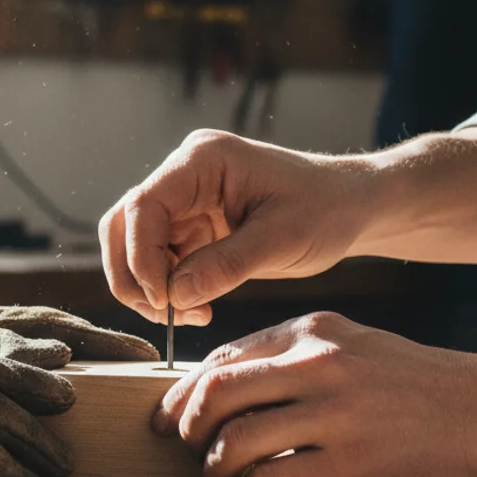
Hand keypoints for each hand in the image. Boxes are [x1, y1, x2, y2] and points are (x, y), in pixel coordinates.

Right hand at [99, 130, 371, 324]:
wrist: (351, 206)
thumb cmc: (326, 209)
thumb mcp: (283, 240)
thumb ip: (227, 266)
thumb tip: (175, 295)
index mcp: (202, 160)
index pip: (144, 206)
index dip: (142, 257)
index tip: (165, 301)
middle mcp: (184, 174)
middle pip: (124, 224)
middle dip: (133, 274)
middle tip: (164, 314)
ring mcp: (185, 200)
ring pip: (132, 244)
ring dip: (147, 285)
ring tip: (184, 315)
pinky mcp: (192, 226)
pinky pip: (159, 259)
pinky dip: (167, 288)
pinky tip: (198, 308)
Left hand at [155, 312, 476, 476]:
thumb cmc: (420, 383)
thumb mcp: (354, 345)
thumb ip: (294, 356)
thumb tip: (225, 385)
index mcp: (312, 332)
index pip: (223, 359)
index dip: (185, 393)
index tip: (171, 416)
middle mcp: (316, 365)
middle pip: (216, 395)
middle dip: (188, 427)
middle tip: (189, 447)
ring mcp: (333, 415)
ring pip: (235, 442)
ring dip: (216, 467)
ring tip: (222, 476)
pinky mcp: (350, 466)